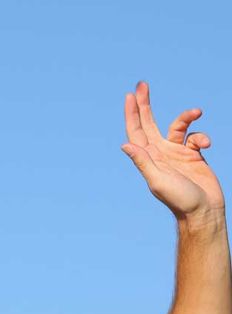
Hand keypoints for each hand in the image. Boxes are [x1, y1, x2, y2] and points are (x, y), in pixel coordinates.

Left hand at [123, 82, 223, 221]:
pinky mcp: (192, 155)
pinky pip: (195, 137)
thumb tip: (125, 145)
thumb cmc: (180, 199)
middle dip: (145, 104)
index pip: (136, 130)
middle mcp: (159, 153)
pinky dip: (201, 136)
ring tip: (196, 112)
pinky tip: (205, 145)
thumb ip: (143, 162)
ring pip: (177, 126)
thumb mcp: (158, 180)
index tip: (131, 95)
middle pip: (149, 123)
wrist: (203, 211)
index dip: (132, 113)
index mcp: (148, 157)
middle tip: (142, 84)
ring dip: (186, 117)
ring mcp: (176, 153)